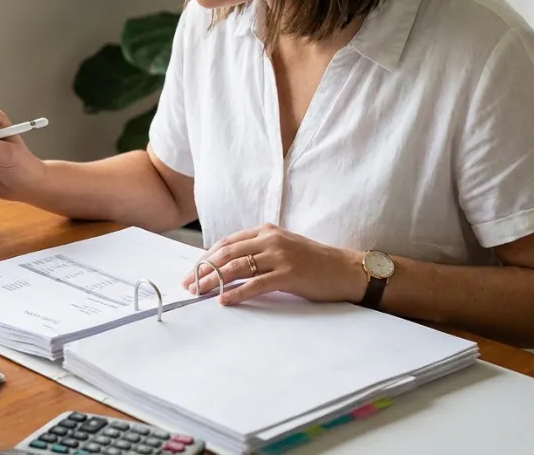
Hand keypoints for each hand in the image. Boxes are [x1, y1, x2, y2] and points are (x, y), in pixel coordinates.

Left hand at [181, 224, 366, 305]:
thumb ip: (258, 251)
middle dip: (203, 270)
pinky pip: (255, 284)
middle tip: (187, 284)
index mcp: (266, 230)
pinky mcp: (288, 274)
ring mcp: (279, 255)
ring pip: (236, 267)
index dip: (206, 257)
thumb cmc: (314, 263)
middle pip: (226, 253)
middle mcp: (270, 239)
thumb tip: (227, 266)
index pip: (227, 243)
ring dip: (213, 281)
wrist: (346, 269)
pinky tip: (223, 301)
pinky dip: (237, 293)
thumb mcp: (283, 248)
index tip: (192, 271)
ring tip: (199, 293)